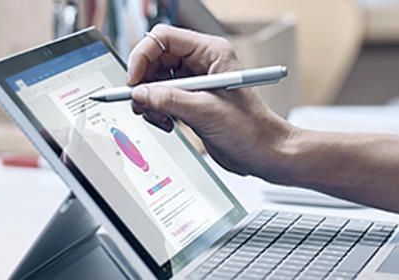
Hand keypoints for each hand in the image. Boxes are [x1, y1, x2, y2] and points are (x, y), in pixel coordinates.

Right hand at [127, 25, 292, 176]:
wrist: (263, 153)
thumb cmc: (251, 129)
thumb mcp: (206, 112)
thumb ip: (169, 100)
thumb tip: (140, 93)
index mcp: (211, 52)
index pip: (164, 39)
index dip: (143, 56)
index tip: (134, 80)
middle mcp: (201, 63)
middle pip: (155, 59)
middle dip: (144, 83)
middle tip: (141, 103)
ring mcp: (195, 82)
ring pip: (155, 80)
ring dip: (150, 100)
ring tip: (159, 117)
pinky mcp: (190, 100)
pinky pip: (161, 98)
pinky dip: (157, 111)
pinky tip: (168, 123)